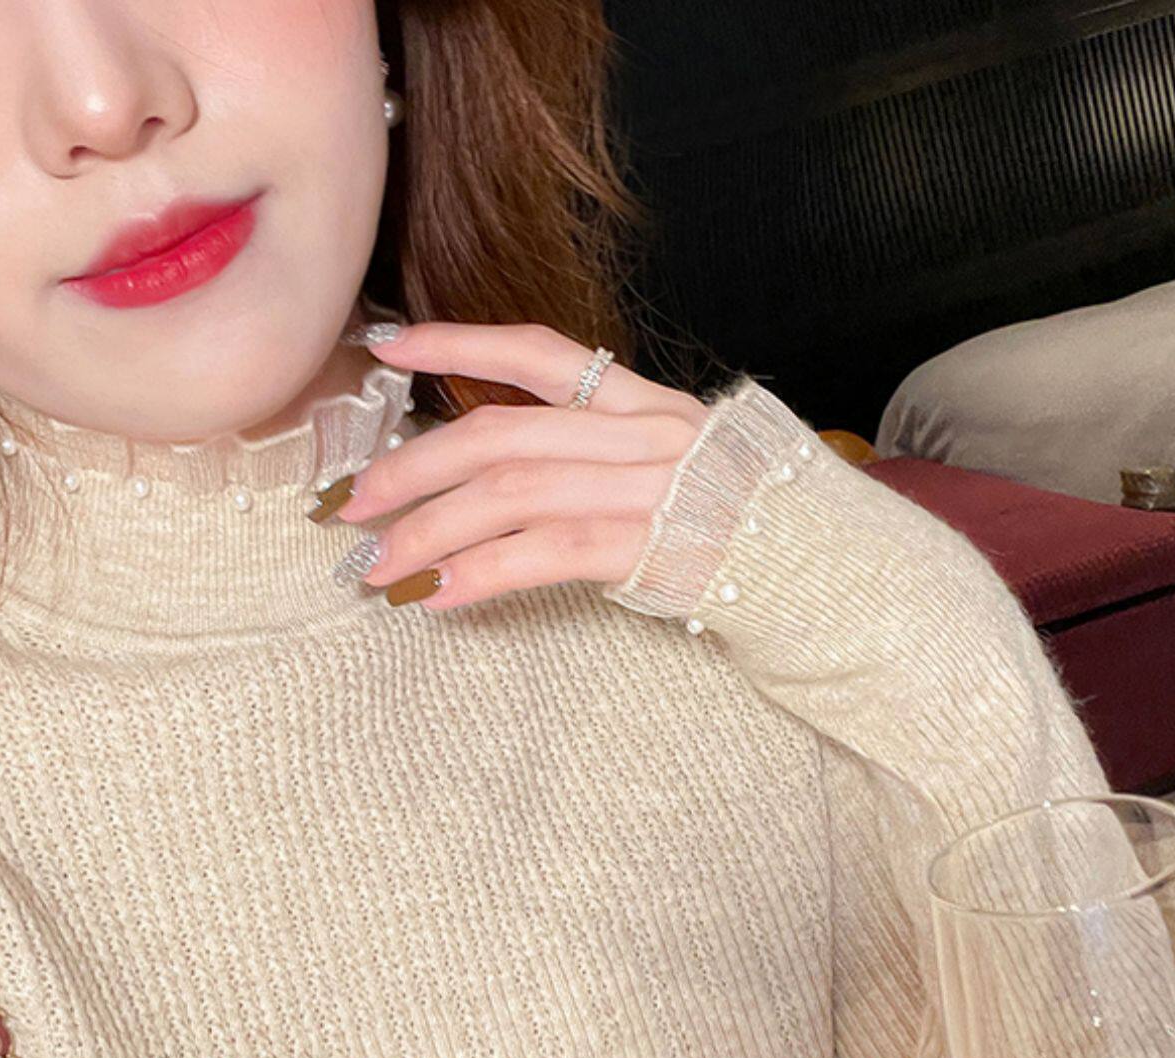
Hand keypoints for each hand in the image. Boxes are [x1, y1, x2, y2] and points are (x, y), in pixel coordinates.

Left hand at [332, 322, 710, 608]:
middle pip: (500, 435)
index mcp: (643, 401)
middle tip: (352, 503)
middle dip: (413, 467)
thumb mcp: (677, 462)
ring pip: (509, 495)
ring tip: (380, 568)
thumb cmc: (742, 522)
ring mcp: (645, 487)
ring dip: (429, 533)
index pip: (537, 352)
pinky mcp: (649, 546)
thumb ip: (603, 454)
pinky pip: (544, 552)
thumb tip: (508, 475)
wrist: (822, 567)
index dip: (456, 344)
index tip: (386, 345)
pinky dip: (480, 574)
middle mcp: (639, 432)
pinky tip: (437, 598)